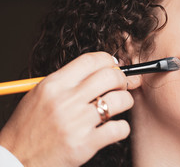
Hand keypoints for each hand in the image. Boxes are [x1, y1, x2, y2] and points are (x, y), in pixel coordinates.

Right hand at [0, 52, 139, 165]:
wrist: (15, 161)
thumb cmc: (28, 128)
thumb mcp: (40, 96)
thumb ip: (67, 82)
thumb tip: (100, 71)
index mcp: (53, 85)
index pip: (90, 60)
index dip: (108, 61)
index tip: (114, 67)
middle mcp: (65, 100)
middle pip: (110, 76)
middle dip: (122, 80)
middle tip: (121, 87)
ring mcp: (76, 122)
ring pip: (120, 100)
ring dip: (126, 101)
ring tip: (120, 106)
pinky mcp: (85, 144)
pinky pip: (119, 128)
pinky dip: (122, 128)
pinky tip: (114, 128)